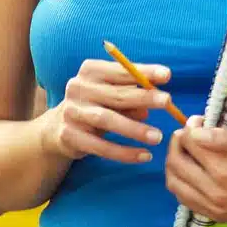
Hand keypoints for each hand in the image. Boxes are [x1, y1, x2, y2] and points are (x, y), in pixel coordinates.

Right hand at [40, 59, 170, 164]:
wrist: (58, 128)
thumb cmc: (96, 104)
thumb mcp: (112, 96)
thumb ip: (131, 97)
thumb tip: (152, 106)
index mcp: (90, 71)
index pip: (121, 70)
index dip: (144, 72)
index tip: (167, 74)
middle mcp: (78, 88)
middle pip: (116, 94)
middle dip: (144, 97)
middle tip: (167, 102)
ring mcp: (72, 112)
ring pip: (108, 120)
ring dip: (135, 129)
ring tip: (157, 136)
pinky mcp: (70, 136)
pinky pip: (101, 147)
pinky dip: (124, 153)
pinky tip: (144, 156)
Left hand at [164, 121, 226, 223]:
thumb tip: (197, 131)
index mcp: (225, 172)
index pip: (190, 144)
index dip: (190, 127)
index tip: (199, 119)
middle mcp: (214, 194)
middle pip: (176, 164)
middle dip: (177, 143)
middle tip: (189, 132)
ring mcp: (214, 209)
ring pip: (175, 185)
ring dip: (174, 164)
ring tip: (187, 150)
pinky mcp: (218, 218)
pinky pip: (186, 200)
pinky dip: (181, 183)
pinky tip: (192, 172)